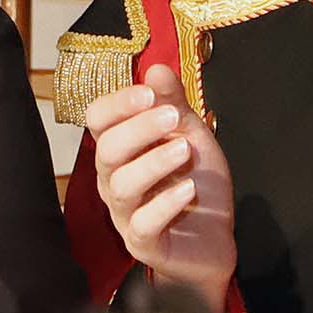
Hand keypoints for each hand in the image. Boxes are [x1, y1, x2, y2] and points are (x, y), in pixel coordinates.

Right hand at [80, 65, 236, 303]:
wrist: (214, 240)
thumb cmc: (195, 185)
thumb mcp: (191, 137)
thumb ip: (174, 105)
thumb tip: (156, 69)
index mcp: (120, 149)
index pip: (98, 120)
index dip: (118, 103)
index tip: (149, 93)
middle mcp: (114, 179)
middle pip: (107, 149)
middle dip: (139, 129)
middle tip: (173, 117)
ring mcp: (125, 213)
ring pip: (121, 185)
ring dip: (154, 163)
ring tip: (185, 151)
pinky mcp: (143, 244)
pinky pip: (142, 224)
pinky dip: (165, 205)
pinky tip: (188, 190)